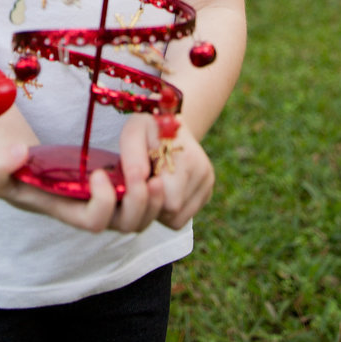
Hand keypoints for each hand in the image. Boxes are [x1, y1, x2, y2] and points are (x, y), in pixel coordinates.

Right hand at [0, 137, 165, 235]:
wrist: (21, 159)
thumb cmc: (9, 170)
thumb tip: (20, 153)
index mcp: (68, 211)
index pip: (95, 222)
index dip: (103, 203)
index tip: (97, 173)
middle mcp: (92, 210)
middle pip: (127, 225)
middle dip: (140, 204)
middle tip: (146, 177)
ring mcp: (108, 198)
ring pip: (143, 215)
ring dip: (154, 199)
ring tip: (158, 173)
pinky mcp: (117, 180)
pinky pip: (146, 194)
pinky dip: (155, 182)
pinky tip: (156, 158)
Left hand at [134, 113, 214, 230]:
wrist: (170, 122)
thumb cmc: (148, 128)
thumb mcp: (133, 132)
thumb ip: (132, 157)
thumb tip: (140, 183)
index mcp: (187, 158)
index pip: (169, 203)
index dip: (148, 198)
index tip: (140, 179)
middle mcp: (204, 173)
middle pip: (173, 213)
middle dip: (153, 203)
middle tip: (145, 180)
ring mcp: (208, 184)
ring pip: (177, 219)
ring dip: (160, 208)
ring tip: (153, 182)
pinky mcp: (206, 192)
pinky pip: (182, 217)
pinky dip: (168, 210)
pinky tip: (162, 188)